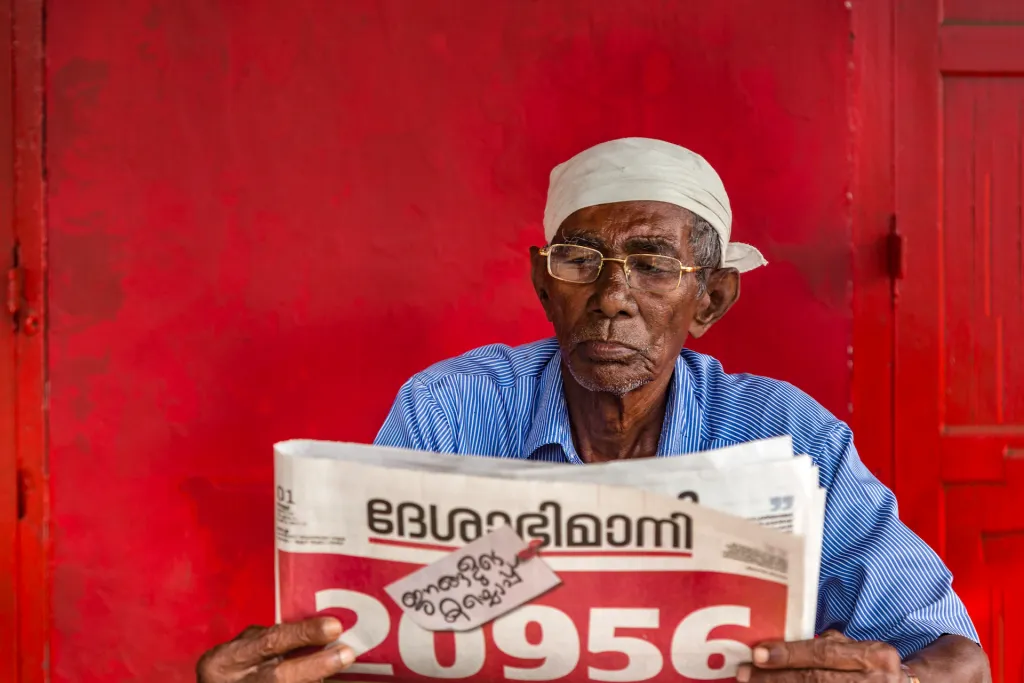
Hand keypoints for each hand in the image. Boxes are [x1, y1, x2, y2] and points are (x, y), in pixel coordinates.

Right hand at [196, 616, 355, 682]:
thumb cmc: (231, 669)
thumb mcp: (241, 649)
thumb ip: (271, 640)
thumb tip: (315, 630)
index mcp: (224, 661)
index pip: (269, 643)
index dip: (302, 634)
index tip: (334, 627)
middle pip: (279, 677)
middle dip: (316, 665)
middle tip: (346, 654)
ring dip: (316, 681)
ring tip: (341, 670)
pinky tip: (323, 680)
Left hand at [736, 630, 905, 681]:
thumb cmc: (873, 667)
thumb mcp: (858, 650)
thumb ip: (827, 646)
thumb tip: (778, 646)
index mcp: (875, 656)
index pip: (824, 654)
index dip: (789, 654)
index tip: (757, 653)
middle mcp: (875, 681)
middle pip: (815, 681)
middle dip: (775, 679)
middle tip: (744, 674)